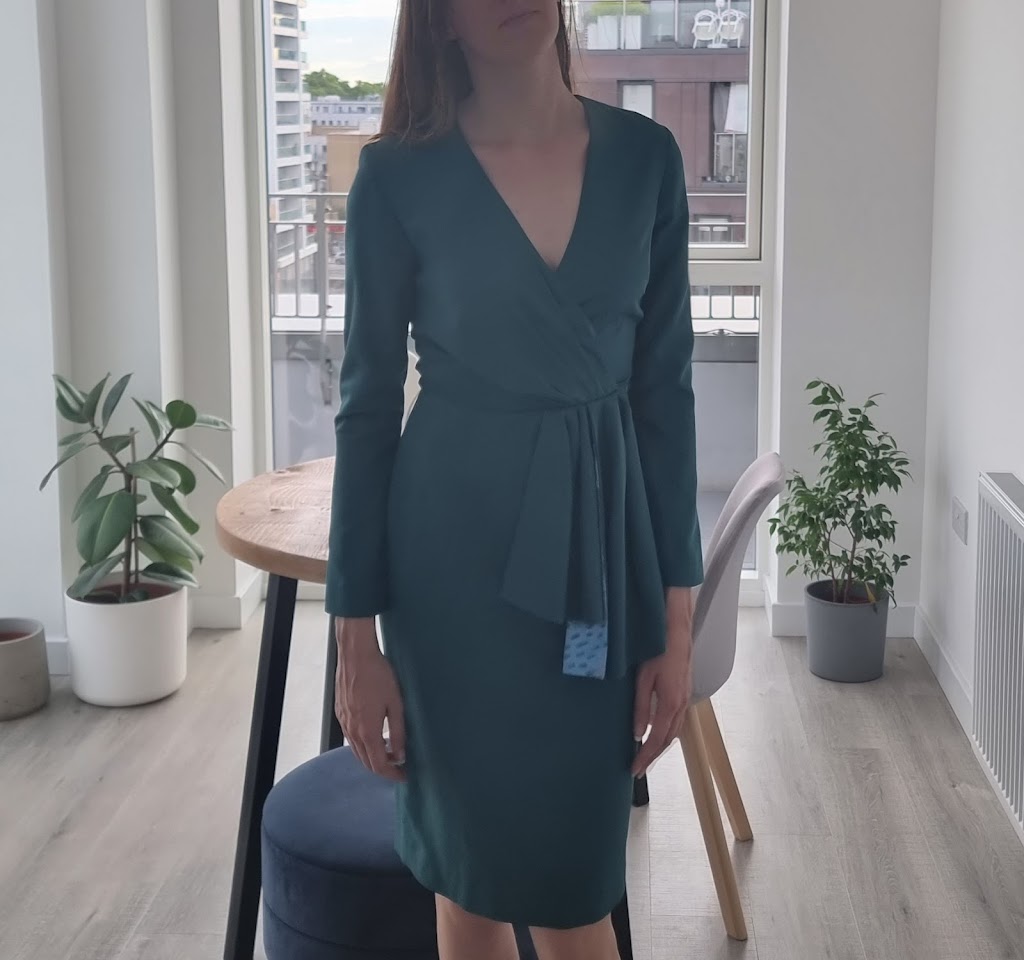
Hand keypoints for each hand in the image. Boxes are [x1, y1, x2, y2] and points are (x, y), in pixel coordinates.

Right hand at [335, 617, 406, 781]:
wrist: (356, 654)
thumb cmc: (378, 675)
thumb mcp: (396, 704)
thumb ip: (399, 732)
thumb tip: (401, 755)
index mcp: (367, 732)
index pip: (379, 765)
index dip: (393, 774)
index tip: (404, 776)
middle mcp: (352, 731)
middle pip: (366, 762)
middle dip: (383, 768)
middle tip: (399, 767)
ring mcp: (344, 722)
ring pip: (357, 751)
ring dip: (373, 757)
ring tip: (390, 752)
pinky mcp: (340, 713)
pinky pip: (351, 738)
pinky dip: (363, 745)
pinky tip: (375, 736)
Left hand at [631, 588, 694, 776]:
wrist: (677, 629)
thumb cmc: (658, 650)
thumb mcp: (643, 679)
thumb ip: (641, 708)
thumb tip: (638, 734)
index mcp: (670, 704)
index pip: (656, 739)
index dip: (645, 756)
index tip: (634, 769)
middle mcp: (681, 705)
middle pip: (668, 740)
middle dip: (653, 755)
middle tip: (638, 768)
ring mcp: (685, 699)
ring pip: (674, 731)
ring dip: (661, 745)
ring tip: (645, 755)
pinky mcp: (685, 692)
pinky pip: (677, 720)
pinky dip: (667, 732)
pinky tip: (657, 732)